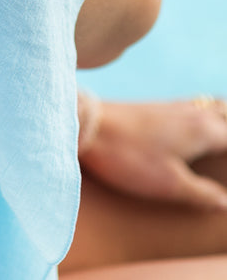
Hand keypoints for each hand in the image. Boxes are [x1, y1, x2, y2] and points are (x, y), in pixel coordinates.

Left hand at [80, 98, 226, 210]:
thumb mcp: (170, 184)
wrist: (86, 125)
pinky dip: (203, 114)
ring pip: (209, 105)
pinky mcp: (154, 108)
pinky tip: (194, 126)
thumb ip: (203, 193)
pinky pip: (191, 105)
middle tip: (226, 157)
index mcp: (203, 130)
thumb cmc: (129, 157)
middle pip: (226, 114)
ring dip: (221, 117)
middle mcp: (191, 112)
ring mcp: (171, 107)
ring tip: (221, 136)